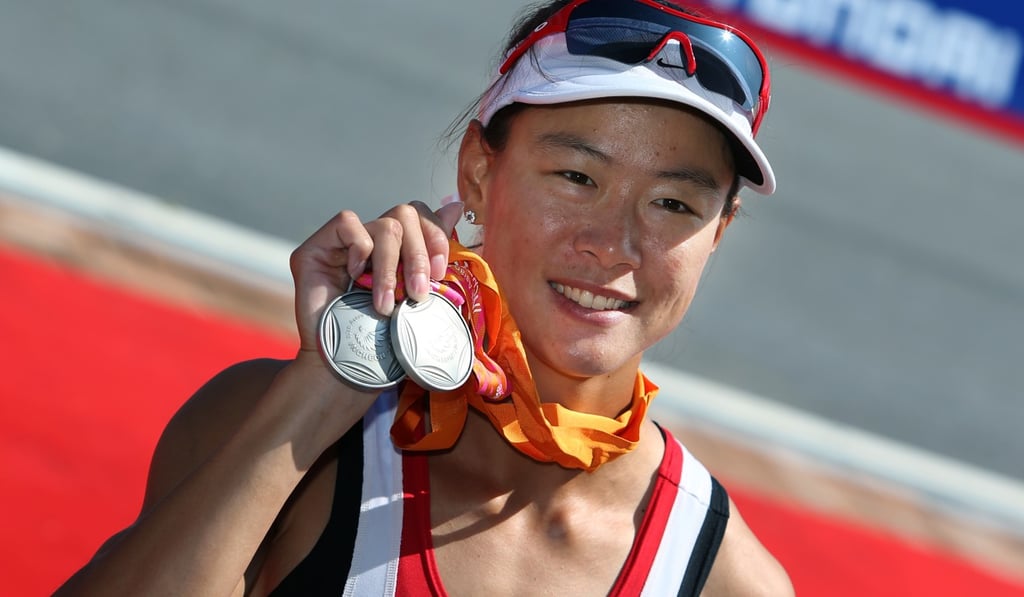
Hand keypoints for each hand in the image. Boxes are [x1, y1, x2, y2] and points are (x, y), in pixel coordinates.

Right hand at [289, 200, 462, 359]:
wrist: (350, 367)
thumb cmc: (387, 338)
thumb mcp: (421, 294)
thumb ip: (434, 252)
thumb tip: (454, 206)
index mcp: (396, 248)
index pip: (420, 215)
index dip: (435, 236)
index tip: (440, 272)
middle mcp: (370, 239)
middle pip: (405, 215)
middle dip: (419, 255)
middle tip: (419, 293)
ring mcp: (342, 243)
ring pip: (384, 225)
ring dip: (392, 268)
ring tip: (388, 304)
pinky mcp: (315, 248)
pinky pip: (347, 223)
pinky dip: (359, 250)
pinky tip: (356, 278)